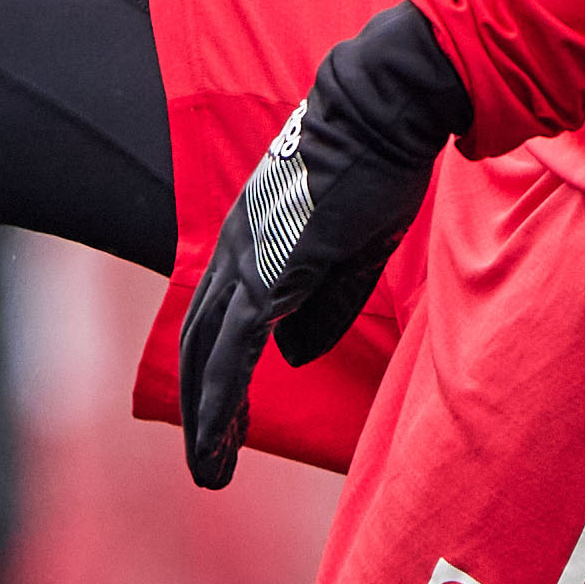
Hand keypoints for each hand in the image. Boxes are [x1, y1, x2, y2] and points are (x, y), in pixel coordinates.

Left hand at [177, 3, 473, 490]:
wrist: (384, 113)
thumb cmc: (380, 165)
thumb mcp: (354, 249)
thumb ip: (322, 305)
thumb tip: (292, 357)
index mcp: (252, 239)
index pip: (219, 317)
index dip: (217, 370)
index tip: (226, 419)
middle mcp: (234, 250)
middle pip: (199, 343)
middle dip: (199, 406)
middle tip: (208, 460)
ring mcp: (246, 262)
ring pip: (207, 356)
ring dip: (204, 418)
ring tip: (209, 470)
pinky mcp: (268, 275)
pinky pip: (234, 352)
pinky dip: (222, 401)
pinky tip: (222, 440)